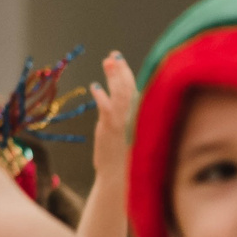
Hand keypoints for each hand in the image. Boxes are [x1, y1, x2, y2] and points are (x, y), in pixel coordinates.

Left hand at [87, 52, 138, 177]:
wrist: (120, 181)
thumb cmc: (125, 161)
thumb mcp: (128, 136)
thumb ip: (125, 117)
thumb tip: (118, 102)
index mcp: (142, 118)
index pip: (138, 90)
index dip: (128, 74)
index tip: (119, 61)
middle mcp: (137, 118)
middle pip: (131, 88)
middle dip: (122, 70)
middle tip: (113, 55)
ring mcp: (125, 123)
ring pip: (122, 94)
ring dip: (114, 76)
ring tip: (107, 62)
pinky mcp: (112, 130)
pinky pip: (107, 108)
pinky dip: (102, 96)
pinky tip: (94, 87)